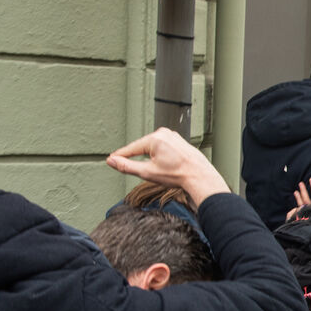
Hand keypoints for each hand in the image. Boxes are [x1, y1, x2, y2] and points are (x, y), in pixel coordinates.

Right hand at [106, 129, 228, 207]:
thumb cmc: (178, 175)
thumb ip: (127, 166)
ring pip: (153, 147)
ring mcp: (173, 136)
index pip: (131, 148)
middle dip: (137, 157)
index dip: (120, 156)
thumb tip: (112, 161)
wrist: (200, 176)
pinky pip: (163, 147)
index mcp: (155, 138)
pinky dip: (159, 155)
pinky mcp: (179, 141)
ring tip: (154, 170)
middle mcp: (164, 133)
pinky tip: (164, 166)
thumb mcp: (147, 172)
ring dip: (149, 157)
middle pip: (142, 147)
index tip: (111, 159)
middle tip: (131, 168)